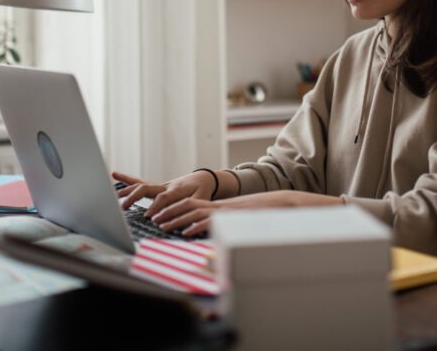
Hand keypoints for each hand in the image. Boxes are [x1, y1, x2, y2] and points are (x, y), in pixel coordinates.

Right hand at [112, 170, 216, 213]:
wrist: (203, 178)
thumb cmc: (203, 191)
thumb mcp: (203, 199)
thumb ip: (194, 208)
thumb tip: (188, 221)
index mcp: (177, 190)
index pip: (164, 198)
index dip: (156, 207)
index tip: (148, 217)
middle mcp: (165, 186)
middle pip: (147, 187)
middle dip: (134, 197)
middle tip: (123, 208)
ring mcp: (159, 185)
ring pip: (141, 184)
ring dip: (127, 189)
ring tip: (112, 195)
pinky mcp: (155, 186)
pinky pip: (139, 182)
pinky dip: (127, 179)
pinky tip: (114, 175)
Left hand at [151, 190, 343, 237]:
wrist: (283, 205)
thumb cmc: (262, 215)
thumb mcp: (239, 219)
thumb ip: (224, 224)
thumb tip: (211, 233)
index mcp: (219, 206)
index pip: (191, 204)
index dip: (174, 208)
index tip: (159, 214)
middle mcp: (220, 206)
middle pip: (188, 205)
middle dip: (168, 212)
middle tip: (152, 218)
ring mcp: (225, 210)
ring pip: (195, 212)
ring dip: (176, 218)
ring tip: (162, 224)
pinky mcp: (232, 216)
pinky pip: (211, 221)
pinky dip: (197, 226)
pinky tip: (185, 233)